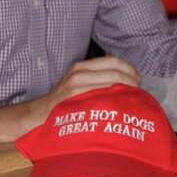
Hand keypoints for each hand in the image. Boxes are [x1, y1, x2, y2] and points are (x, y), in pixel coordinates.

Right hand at [0, 56, 138, 146]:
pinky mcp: (74, 96)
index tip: (138, 79)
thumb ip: (96, 83)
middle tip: (139, 91)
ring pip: (111, 80)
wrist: (37, 116)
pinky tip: (119, 105)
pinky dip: (113, 97)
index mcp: (82, 67)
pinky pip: (100, 92)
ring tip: (133, 98)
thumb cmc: (61, 104)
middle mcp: (80, 71)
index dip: (129, 68)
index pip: (113, 61)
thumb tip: (123, 85)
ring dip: (126, 88)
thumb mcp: (78, 87)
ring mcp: (76, 83)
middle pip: (115, 69)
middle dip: (132, 79)